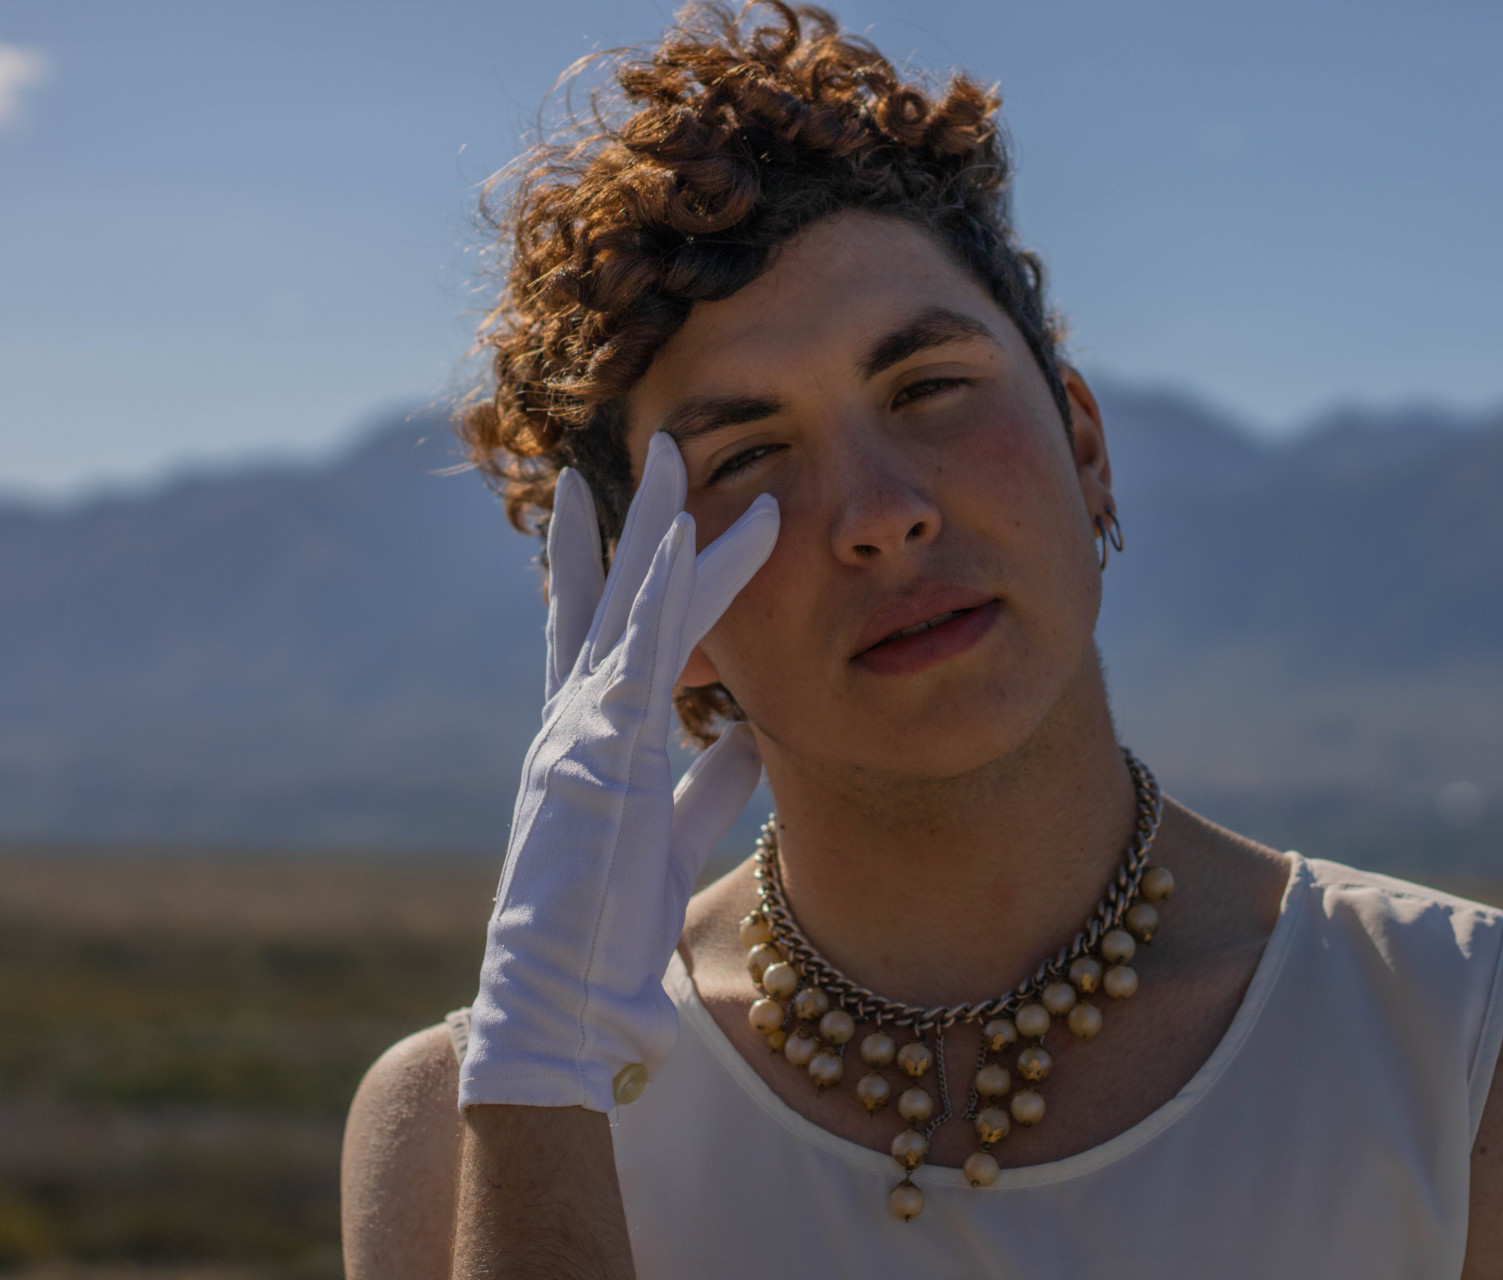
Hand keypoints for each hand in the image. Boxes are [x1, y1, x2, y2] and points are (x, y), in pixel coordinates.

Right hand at [460, 433, 777, 1111]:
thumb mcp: (672, 835)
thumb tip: (753, 741)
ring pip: (628, 604)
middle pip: (604, 593)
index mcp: (581, 737)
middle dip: (630, 518)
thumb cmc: (609, 927)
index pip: (586, 629)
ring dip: (657, 526)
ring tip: (677, 454)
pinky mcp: (602, 748)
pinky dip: (667, 591)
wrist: (559, 997)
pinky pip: (642, 650)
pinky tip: (684, 536)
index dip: (591, 564)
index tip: (594, 506)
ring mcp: (579, 727)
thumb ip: (709, 784)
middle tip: (651, 448)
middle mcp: (571, 716)